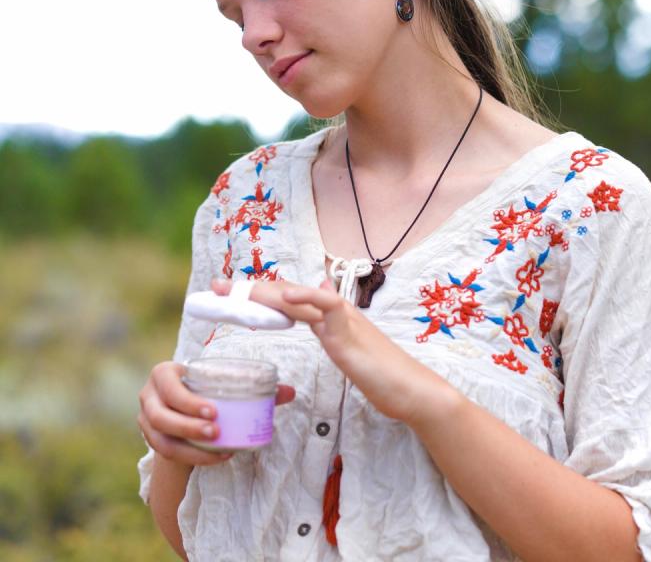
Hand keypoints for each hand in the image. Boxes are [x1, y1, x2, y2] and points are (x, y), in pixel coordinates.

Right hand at [138, 360, 295, 464]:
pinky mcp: (151, 440)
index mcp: (164, 373)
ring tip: (220, 447)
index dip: (187, 400)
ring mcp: (145, 420)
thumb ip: (256, 386)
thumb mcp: (224, 385)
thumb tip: (290, 392)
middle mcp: (149, 396)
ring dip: (190, 446)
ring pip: (160, 439)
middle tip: (217, 431)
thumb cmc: (208, 390)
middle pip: (162, 415)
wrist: (183, 409)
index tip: (215, 411)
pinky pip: (167, 453)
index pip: (169, 385)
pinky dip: (192, 457)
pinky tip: (217, 457)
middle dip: (189, 425)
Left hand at [210, 278, 458, 427]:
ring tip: (236, 289)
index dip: (256, 295)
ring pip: (298, 297)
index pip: (286, 301)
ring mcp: (341, 319)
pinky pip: (325, 307)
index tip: (228, 295)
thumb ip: (332, 326)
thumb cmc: (380, 374)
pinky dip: (306, 296)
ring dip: (264, 292)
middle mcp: (332, 311)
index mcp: (328, 316)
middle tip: (217, 287)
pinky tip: (285, 294)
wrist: (409, 388)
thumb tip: (321, 297)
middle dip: (249, 291)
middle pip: (285, 294)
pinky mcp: (349, 333)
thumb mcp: (349, 347)